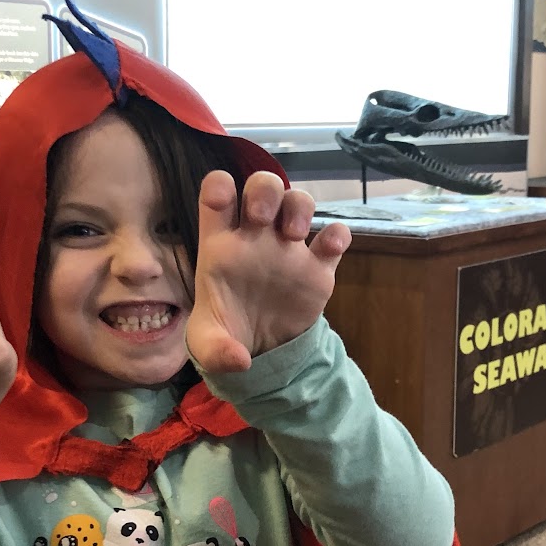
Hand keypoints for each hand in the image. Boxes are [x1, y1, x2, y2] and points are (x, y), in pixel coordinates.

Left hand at [185, 172, 350, 373]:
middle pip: (263, 186)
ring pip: (298, 201)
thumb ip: (214, 350)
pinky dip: (338, 236)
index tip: (223, 200)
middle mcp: (256, 236)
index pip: (218, 193)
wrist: (263, 350)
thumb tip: (239, 360)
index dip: (220, 186)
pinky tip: (330, 250)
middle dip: (264, 190)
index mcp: (221, 243)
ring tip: (295, 234)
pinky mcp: (318, 267)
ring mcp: (288, 248)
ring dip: (299, 206)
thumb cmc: (227, 332)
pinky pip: (334, 237)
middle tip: (262, 218)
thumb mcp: (208, 346)